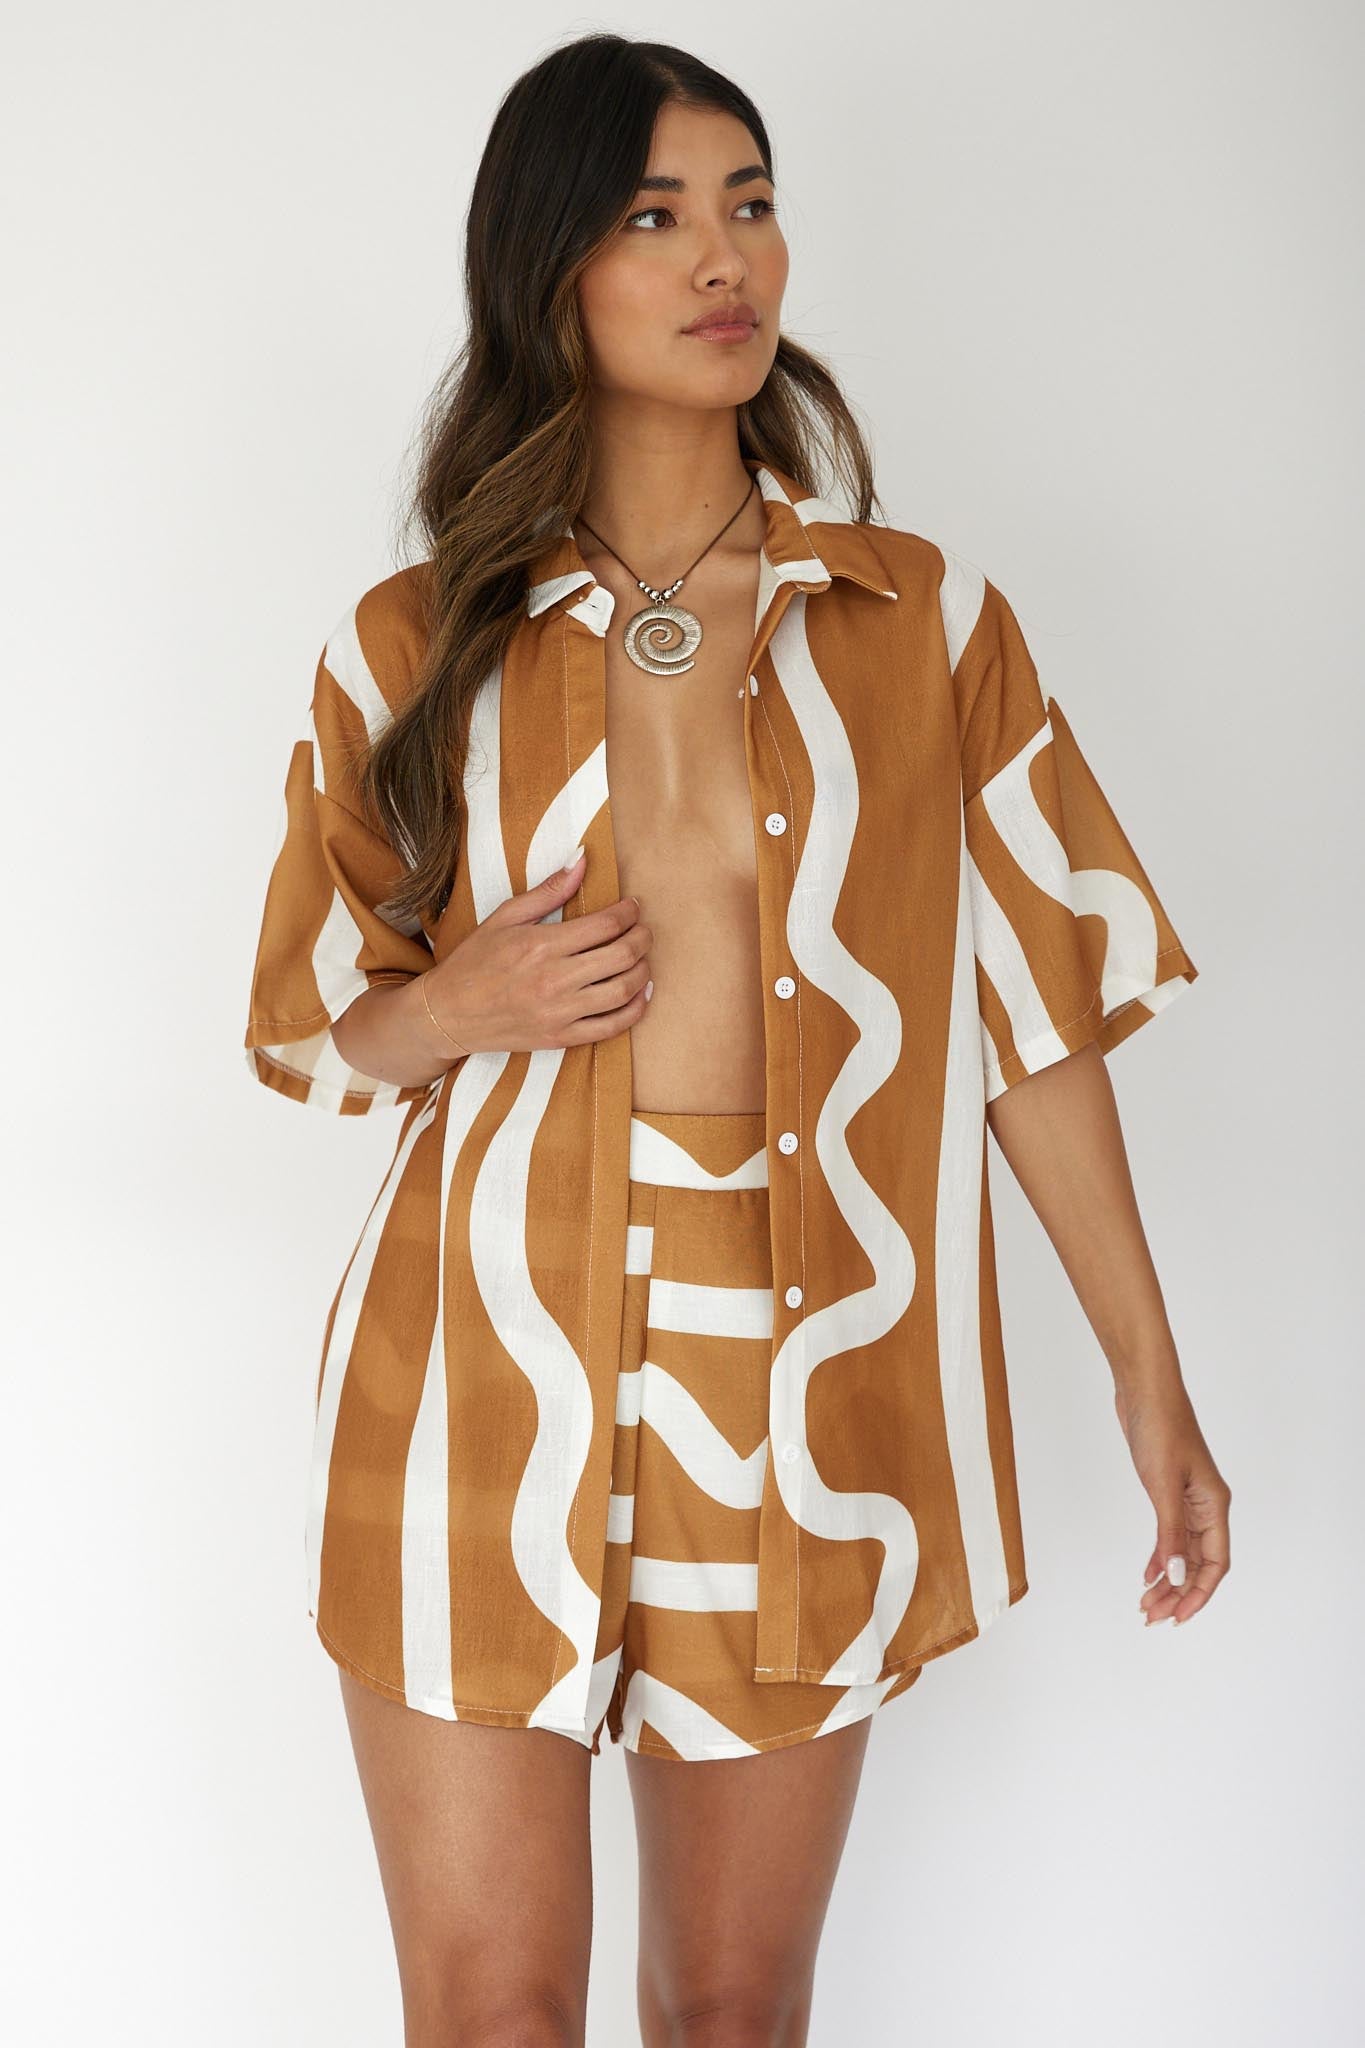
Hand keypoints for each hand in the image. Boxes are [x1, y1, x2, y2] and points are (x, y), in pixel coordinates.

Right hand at [418, 847, 653, 1055]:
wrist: (447, 1014)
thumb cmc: (474, 961)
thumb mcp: (505, 917)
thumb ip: (548, 890)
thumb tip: (582, 860)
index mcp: (542, 944)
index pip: (606, 924)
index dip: (629, 912)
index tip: (633, 907)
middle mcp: (555, 979)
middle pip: (623, 955)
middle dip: (643, 938)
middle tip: (644, 930)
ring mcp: (560, 1012)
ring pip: (623, 990)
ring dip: (643, 971)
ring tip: (642, 958)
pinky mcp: (561, 1038)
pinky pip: (612, 1027)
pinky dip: (634, 1010)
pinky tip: (639, 994)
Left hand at [1116, 1383, 1231, 1628]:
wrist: (1144, 1390)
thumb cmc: (1160, 1428)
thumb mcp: (1163, 1484)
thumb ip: (1170, 1532)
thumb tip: (1175, 1575)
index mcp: (1214, 1505)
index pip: (1216, 1562)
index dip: (1198, 1593)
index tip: (1178, 1617)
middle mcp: (1206, 1506)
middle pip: (1198, 1562)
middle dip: (1178, 1593)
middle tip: (1151, 1616)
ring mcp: (1187, 1499)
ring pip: (1182, 1551)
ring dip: (1166, 1579)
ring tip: (1146, 1603)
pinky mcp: (1168, 1490)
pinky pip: (1169, 1534)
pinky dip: (1160, 1555)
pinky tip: (1147, 1574)